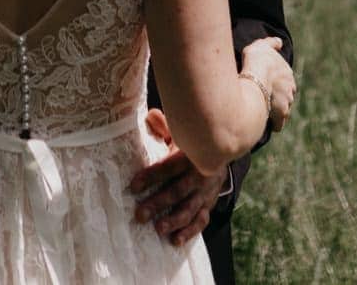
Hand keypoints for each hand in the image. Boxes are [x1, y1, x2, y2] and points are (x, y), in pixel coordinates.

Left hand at [129, 108, 225, 247]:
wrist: (222, 152)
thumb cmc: (192, 143)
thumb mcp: (182, 132)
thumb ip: (165, 126)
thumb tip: (150, 115)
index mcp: (192, 154)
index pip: (169, 166)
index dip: (151, 176)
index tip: (133, 186)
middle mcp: (201, 174)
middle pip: (178, 190)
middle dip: (158, 202)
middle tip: (140, 214)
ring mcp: (206, 192)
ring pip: (190, 208)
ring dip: (174, 220)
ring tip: (158, 229)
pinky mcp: (209, 204)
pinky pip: (201, 220)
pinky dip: (189, 232)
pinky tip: (175, 241)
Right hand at [242, 35, 296, 131]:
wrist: (257, 73)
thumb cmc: (257, 59)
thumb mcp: (262, 45)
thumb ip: (270, 44)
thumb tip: (279, 42)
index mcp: (288, 73)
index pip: (285, 84)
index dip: (275, 87)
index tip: (266, 88)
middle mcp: (291, 87)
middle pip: (286, 97)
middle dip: (278, 100)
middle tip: (263, 101)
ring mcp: (288, 100)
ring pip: (284, 110)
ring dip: (276, 112)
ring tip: (263, 114)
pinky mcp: (282, 113)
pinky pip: (279, 123)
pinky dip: (274, 124)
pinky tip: (265, 124)